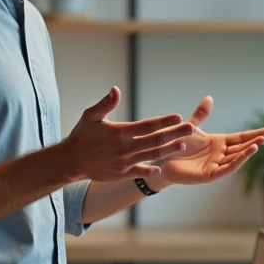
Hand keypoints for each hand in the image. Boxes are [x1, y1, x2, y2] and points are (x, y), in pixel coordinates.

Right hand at [63, 87, 193, 180]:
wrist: (71, 161)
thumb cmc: (82, 136)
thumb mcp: (90, 116)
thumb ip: (105, 104)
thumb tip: (116, 89)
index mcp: (120, 132)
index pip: (147, 125)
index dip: (164, 121)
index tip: (178, 116)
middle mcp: (125, 148)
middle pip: (155, 140)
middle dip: (175, 133)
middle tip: (191, 128)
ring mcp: (125, 162)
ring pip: (152, 155)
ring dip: (169, 150)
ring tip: (183, 144)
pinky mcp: (122, 174)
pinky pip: (140, 172)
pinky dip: (151, 169)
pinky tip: (161, 167)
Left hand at [146, 96, 263, 187]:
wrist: (160, 159)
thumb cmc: (176, 144)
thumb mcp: (191, 127)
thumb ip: (200, 115)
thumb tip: (209, 98)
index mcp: (219, 143)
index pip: (241, 138)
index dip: (254, 134)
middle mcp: (220, 155)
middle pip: (242, 147)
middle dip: (255, 141)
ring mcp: (216, 165)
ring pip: (236, 158)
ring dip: (248, 152)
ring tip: (259, 143)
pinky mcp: (209, 175)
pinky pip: (226, 169)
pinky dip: (237, 162)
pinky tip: (245, 154)